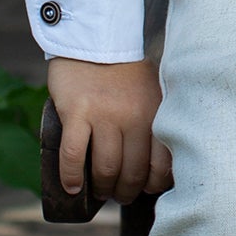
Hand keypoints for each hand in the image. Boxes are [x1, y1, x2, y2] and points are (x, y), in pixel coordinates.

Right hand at [47, 57, 170, 203]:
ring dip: (102, 189)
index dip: (153, 185)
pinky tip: (72, 188)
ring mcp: (103, 115)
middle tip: (119, 195)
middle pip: (132, 171)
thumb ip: (158, 123)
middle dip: (125, 192)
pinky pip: (72, 155)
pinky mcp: (76, 112)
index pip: (161, 164)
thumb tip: (164, 165)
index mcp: (155, 113)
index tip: (145, 190)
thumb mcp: (153, 94)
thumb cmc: (126, 74)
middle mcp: (133, 116)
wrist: (94, 40)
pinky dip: (72, 177)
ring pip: (105, 168)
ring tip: (99, 192)